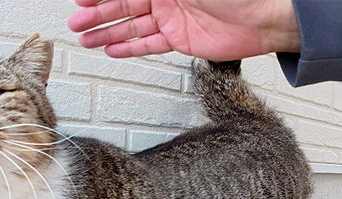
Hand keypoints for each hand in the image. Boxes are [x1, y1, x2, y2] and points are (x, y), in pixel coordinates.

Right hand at [68, 0, 300, 60]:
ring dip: (108, 32)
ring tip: (86, 40)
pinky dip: (129, 47)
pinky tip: (112, 50)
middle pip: (123, 5)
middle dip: (98, 14)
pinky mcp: (180, 39)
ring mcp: (172, 17)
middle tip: (76, 23)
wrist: (265, 18)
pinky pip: (148, 43)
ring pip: (132, 25)